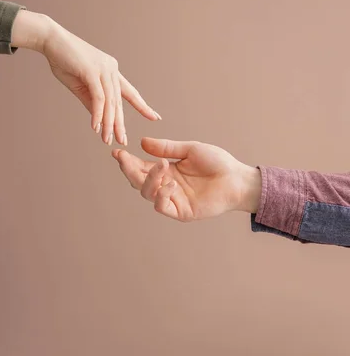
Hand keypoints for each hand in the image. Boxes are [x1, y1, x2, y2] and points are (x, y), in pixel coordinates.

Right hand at [11, 10, 160, 144]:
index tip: (154, 117)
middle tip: (123, 141)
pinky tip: (96, 126)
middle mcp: (111, 69)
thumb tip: (100, 120)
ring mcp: (104, 69)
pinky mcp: (92, 71)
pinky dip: (98, 113)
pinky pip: (99, 97)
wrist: (50, 40)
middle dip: (121, 123)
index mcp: (111, 71)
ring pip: (111, 102)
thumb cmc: (64, 61)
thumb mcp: (80, 86)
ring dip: (109, 123)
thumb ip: (91, 102)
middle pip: (120, 102)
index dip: (142, 106)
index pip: (130, 92)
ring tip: (107, 139)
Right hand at [112, 138, 261, 221]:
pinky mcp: (181, 212)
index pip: (140, 166)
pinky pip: (162, 207)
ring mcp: (173, 199)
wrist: (237, 179)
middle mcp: (166, 185)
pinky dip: (161, 196)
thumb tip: (142, 143)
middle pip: (138, 181)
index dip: (127, 161)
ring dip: (149, 180)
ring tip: (161, 168)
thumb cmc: (217, 162)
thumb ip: (166, 148)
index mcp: (166, 170)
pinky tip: (168, 185)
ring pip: (147, 194)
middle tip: (125, 158)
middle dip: (129, 170)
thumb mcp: (190, 150)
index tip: (117, 152)